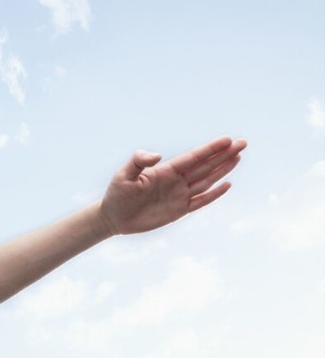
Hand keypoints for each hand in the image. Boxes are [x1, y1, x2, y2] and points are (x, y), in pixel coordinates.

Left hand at [99, 136, 246, 235]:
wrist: (114, 217)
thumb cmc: (117, 194)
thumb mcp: (123, 174)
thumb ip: (138, 161)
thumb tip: (157, 156)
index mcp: (165, 170)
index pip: (193, 157)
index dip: (210, 149)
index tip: (228, 140)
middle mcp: (175, 180)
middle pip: (204, 166)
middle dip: (223, 154)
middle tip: (242, 143)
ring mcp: (179, 195)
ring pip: (206, 180)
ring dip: (222, 169)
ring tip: (238, 157)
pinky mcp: (179, 211)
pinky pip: (201, 201)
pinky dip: (214, 194)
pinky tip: (227, 184)